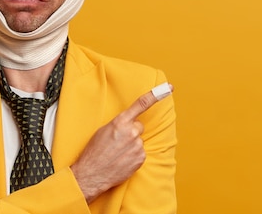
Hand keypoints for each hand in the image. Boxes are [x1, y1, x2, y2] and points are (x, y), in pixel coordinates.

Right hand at [70, 85, 171, 202]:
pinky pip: (140, 152)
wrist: (92, 173)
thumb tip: (128, 124)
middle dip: (131, 132)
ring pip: (138, 141)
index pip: (141, 105)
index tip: (169, 88)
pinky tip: (122, 160)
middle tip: (118, 142)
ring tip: (117, 153)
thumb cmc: (94, 151)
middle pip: (138, 126)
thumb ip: (119, 124)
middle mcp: (131, 132)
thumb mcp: (103, 130)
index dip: (155, 95)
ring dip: (131, 145)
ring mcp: (137, 146)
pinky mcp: (140, 158)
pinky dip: (133, 155)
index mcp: (120, 122)